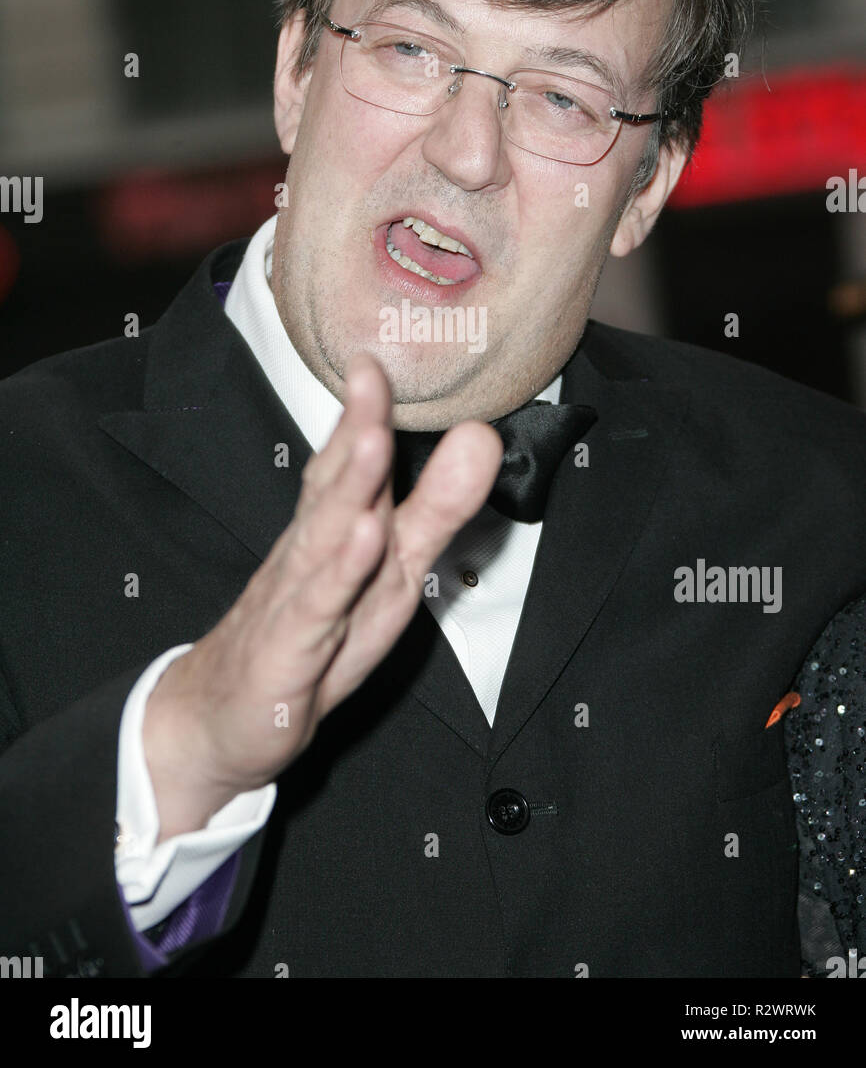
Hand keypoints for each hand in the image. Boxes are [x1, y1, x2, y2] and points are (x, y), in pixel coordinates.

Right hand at [142, 352, 502, 838]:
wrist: (223, 722)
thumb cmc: (313, 641)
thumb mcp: (389, 574)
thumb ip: (434, 510)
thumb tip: (479, 439)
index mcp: (329, 533)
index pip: (345, 463)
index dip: (364, 411)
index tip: (379, 357)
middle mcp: (308, 555)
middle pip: (333, 486)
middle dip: (357, 428)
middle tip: (373, 374)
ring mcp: (295, 601)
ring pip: (323, 538)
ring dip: (349, 487)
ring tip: (373, 438)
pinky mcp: (290, 651)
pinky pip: (318, 608)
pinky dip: (339, 573)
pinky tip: (362, 538)